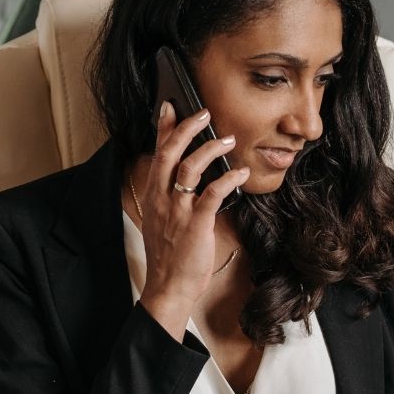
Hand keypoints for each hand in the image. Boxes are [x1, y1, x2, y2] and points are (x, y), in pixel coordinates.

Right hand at [138, 101, 248, 309]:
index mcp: (152, 196)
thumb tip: (188, 180)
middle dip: (187, 128)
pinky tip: (240, 173)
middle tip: (204, 113)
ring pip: (190, 167)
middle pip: (169, 152)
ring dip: (210, 149)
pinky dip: (228, 179)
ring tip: (228, 140)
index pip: (156, 154)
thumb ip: (169, 199)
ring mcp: (178, 211)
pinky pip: (213, 193)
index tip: (170, 106)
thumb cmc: (169, 257)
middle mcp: (161, 199)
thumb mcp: (162, 222)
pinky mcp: (196, 224)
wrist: (168, 287)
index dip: (163, 128)